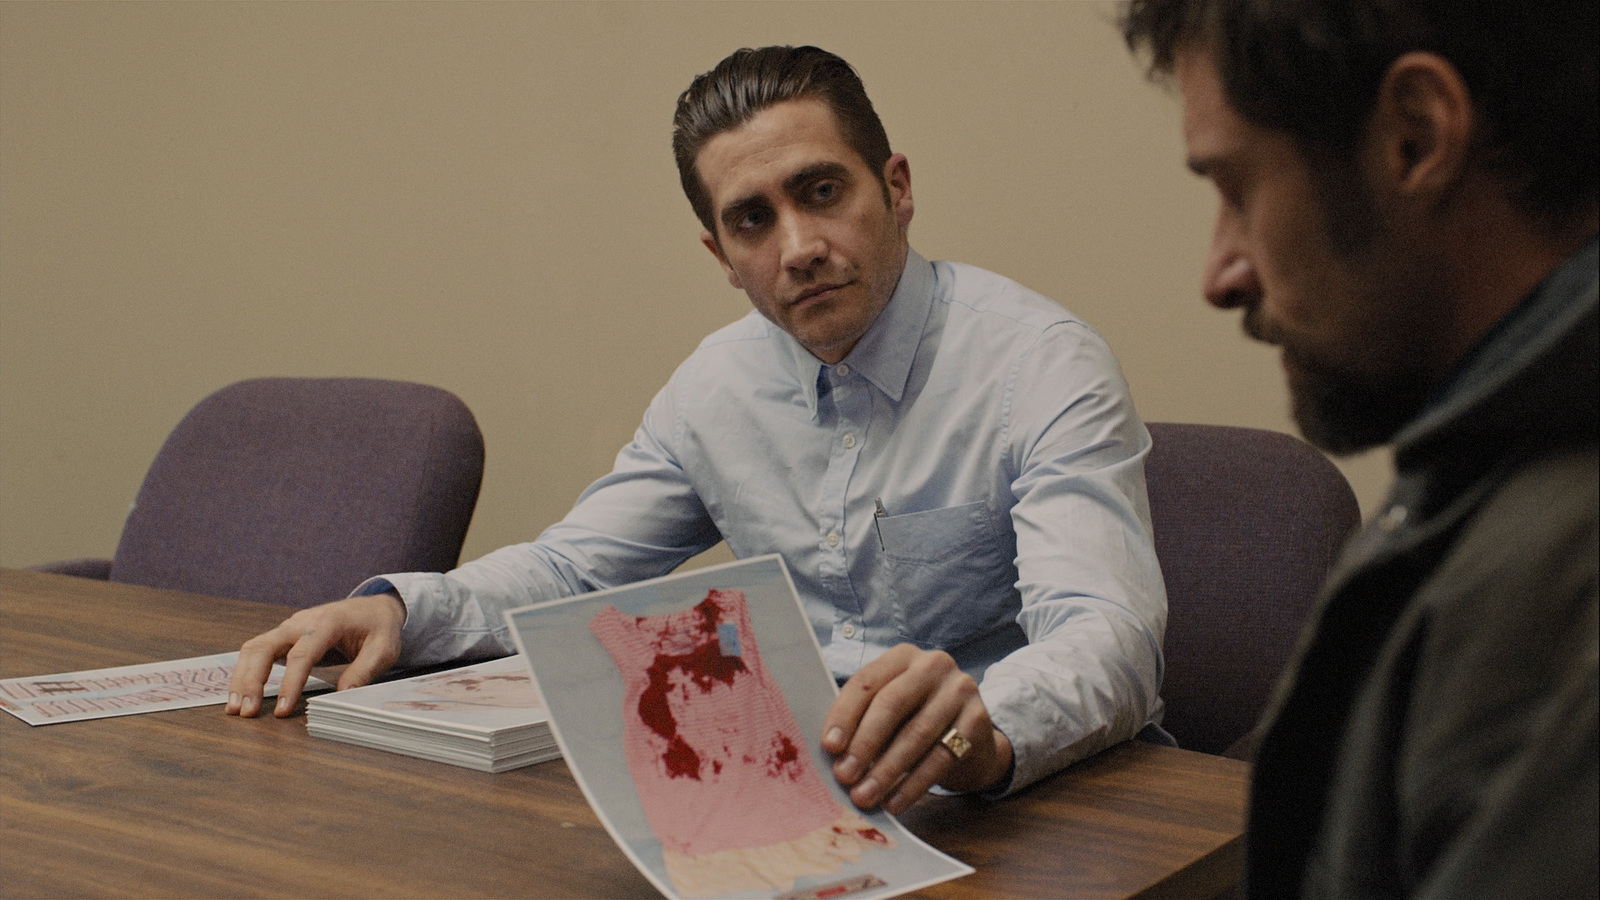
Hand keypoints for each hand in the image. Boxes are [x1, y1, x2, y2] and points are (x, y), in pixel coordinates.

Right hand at [225, 591, 405, 717]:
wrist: (375, 608)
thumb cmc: (379, 628)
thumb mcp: (383, 650)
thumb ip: (363, 671)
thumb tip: (341, 697)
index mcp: (328, 623)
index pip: (301, 654)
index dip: (290, 684)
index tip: (282, 711)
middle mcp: (302, 621)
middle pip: (265, 647)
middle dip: (251, 680)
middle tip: (246, 712)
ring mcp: (290, 627)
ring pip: (254, 648)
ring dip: (241, 677)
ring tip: (235, 708)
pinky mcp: (284, 636)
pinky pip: (258, 652)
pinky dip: (245, 672)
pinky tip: (241, 694)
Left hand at [822, 644, 1013, 814]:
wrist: (971, 736)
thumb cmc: (915, 720)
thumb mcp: (890, 710)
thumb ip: (862, 720)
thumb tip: (830, 752)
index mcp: (902, 656)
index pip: (866, 682)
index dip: (845, 715)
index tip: (829, 747)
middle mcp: (933, 665)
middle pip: (891, 704)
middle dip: (865, 743)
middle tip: (845, 776)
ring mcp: (959, 690)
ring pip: (917, 733)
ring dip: (887, 770)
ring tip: (865, 796)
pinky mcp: (978, 719)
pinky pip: (941, 757)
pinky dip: (914, 784)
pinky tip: (894, 802)